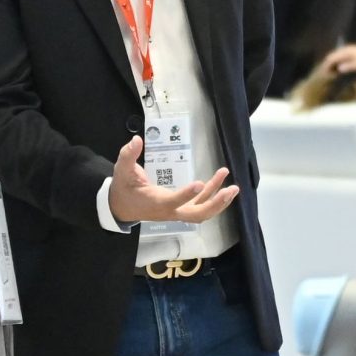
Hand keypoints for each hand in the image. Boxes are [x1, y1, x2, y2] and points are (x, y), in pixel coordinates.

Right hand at [110, 137, 239, 224]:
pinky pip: (200, 205)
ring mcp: (177, 212)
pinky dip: (213, 196)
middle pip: (196, 214)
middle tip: (229, 190)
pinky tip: (222, 182)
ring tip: (234, 187)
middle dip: (214, 204)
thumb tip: (136, 140)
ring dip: (219, 201)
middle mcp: (169, 211)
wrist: (122, 207)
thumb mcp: (122, 170)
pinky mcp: (181, 208)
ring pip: (202, 212)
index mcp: (155, 202)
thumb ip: (128, 155)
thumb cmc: (124, 188)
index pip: (172, 201)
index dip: (186, 195)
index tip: (200, 183)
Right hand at [323, 43, 355, 76]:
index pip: (331, 58)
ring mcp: (349, 53)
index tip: (323, 76)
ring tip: (330, 76)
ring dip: (332, 66)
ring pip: (336, 59)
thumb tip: (339, 68)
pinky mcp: (352, 57)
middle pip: (332, 58)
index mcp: (346, 51)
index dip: (325, 67)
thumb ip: (350, 66)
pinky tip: (339, 72)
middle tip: (325, 77)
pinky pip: (341, 60)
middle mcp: (346, 51)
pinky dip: (338, 66)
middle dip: (327, 66)